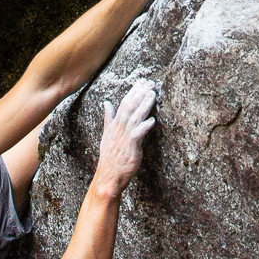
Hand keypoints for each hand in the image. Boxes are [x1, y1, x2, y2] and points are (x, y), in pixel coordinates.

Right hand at [94, 77, 155, 198]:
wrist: (108, 177)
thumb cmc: (110, 157)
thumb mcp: (106, 135)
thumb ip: (108, 118)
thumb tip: (106, 102)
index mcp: (114, 125)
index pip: (123, 103)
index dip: (133, 91)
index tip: (142, 82)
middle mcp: (118, 129)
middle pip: (129, 107)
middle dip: (140, 94)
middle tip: (150, 83)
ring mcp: (124, 139)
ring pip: (134, 118)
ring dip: (143, 106)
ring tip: (152, 95)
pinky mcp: (130, 149)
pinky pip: (137, 135)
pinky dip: (144, 127)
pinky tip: (152, 120)